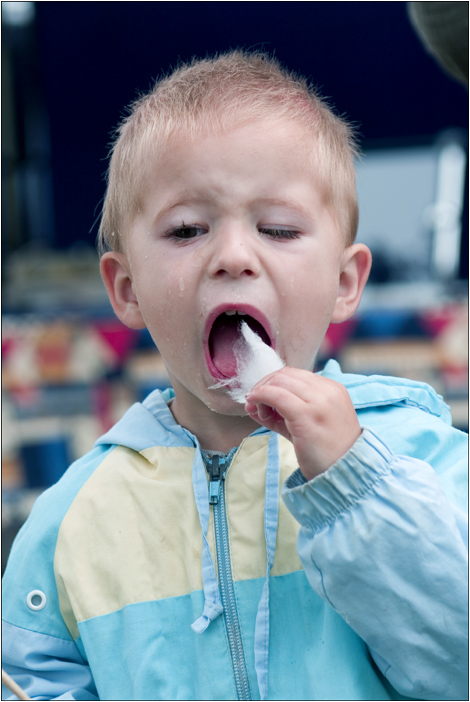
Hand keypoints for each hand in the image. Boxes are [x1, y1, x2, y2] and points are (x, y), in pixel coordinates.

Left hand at [245, 367, 361, 480]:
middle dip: (264, 385)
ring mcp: (319, 401)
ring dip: (261, 392)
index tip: (261, 398)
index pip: (295, 374)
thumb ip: (282, 411)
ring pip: (279, 381)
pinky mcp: (306, 414)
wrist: (345, 473)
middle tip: (254, 404)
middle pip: (285, 374)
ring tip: (258, 412)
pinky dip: (260, 397)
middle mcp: (327, 390)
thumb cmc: (325, 453)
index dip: (273, 383)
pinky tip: (255, 408)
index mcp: (332, 389)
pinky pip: (276, 395)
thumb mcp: (307, 425)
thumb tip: (252, 401)